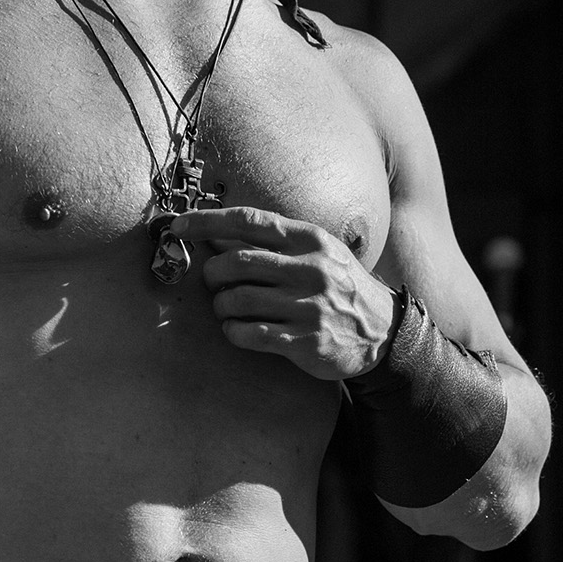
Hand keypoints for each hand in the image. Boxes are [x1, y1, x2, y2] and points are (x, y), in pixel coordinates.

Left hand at [172, 205, 398, 381]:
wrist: (383, 330)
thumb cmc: (339, 286)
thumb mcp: (317, 253)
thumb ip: (273, 244)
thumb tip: (215, 236)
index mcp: (310, 240)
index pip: (250, 221)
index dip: (207, 221)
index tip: (178, 226)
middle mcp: (311, 269)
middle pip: (236, 262)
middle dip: (212, 274)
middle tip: (213, 283)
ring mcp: (309, 306)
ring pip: (238, 300)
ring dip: (221, 305)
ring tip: (226, 308)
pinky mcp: (306, 341)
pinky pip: (250, 333)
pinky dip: (233, 331)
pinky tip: (237, 330)